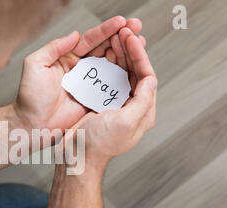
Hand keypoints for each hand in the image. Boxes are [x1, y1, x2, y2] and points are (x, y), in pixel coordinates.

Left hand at [14, 16, 144, 131]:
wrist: (32, 125)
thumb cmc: (29, 97)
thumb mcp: (36, 65)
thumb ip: (54, 48)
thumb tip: (75, 34)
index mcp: (67, 58)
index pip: (89, 40)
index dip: (106, 30)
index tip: (122, 22)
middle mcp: (80, 69)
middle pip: (105, 49)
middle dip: (121, 38)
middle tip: (137, 27)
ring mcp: (89, 85)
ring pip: (111, 65)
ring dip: (126, 54)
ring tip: (140, 43)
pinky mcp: (94, 99)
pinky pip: (111, 86)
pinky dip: (124, 76)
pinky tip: (136, 68)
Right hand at [63, 32, 156, 171]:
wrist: (76, 157)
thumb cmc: (98, 144)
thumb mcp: (124, 123)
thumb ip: (142, 102)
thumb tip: (150, 80)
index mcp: (143, 113)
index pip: (147, 78)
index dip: (140, 56)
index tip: (131, 39)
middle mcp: (133, 108)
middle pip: (136, 73)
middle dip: (130, 51)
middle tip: (123, 32)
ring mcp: (117, 106)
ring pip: (122, 74)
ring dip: (119, 55)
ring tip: (114, 38)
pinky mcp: (102, 105)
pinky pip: (108, 81)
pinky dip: (107, 66)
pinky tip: (102, 55)